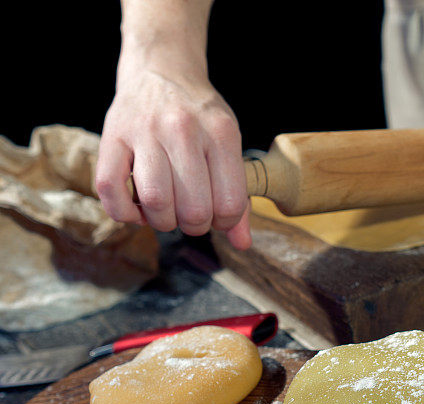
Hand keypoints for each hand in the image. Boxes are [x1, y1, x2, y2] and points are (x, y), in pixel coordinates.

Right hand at [96, 66, 250, 248]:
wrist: (162, 69)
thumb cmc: (200, 116)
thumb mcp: (228, 145)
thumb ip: (238, 195)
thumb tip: (242, 244)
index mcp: (221, 133)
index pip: (229, 204)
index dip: (224, 223)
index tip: (217, 215)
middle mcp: (183, 130)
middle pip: (193, 209)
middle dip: (194, 225)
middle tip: (191, 214)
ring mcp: (144, 131)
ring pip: (155, 202)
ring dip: (162, 221)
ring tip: (167, 210)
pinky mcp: (111, 135)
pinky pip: (110, 190)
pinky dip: (124, 212)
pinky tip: (138, 209)